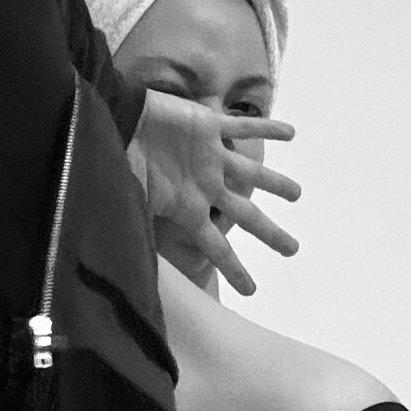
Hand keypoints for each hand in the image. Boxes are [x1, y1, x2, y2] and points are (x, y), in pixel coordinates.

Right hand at [126, 90, 299, 295]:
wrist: (114, 118)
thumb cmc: (119, 162)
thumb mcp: (131, 205)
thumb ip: (140, 234)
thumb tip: (138, 273)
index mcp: (189, 209)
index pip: (217, 247)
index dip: (234, 269)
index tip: (251, 292)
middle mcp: (205, 186)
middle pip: (246, 215)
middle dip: (270, 233)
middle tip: (293, 249)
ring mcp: (210, 157)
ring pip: (251, 174)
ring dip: (275, 184)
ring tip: (297, 194)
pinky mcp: (209, 125)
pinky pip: (244, 127)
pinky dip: (268, 129)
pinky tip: (291, 132)